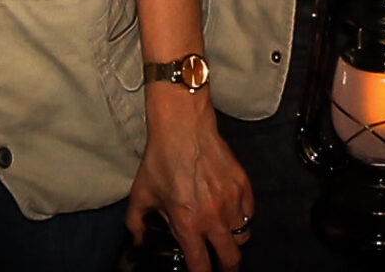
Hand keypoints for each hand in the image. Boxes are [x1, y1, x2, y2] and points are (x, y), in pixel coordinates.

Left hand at [126, 97, 251, 270]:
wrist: (183, 127)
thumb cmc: (161, 159)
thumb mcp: (141, 194)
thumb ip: (135, 222)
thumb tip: (138, 239)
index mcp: (188, 224)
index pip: (201, 265)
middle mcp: (213, 218)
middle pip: (231, 259)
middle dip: (227, 269)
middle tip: (223, 267)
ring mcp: (231, 202)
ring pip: (243, 236)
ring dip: (234, 241)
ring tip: (226, 237)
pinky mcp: (243, 185)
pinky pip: (249, 213)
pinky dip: (242, 217)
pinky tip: (231, 213)